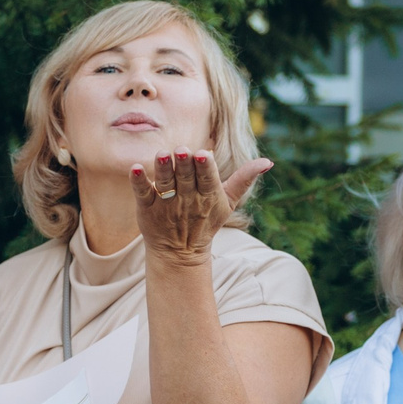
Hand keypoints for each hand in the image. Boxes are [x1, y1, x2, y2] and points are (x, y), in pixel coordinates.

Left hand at [134, 150, 269, 263]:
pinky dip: (138, 182)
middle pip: (185, 178)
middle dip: (183, 164)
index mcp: (207, 195)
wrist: (179, 253)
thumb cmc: (206, 220)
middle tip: (181, 150)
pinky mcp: (147, 208)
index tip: (203, 155)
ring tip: (160, 155)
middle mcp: (186, 199)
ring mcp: (166, 204)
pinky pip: (142, 193)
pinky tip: (134, 168)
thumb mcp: (228, 202)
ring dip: (162, 169)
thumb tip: (268, 162)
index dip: (205, 168)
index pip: (207, 179)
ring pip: (164, 184)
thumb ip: (244, 180)